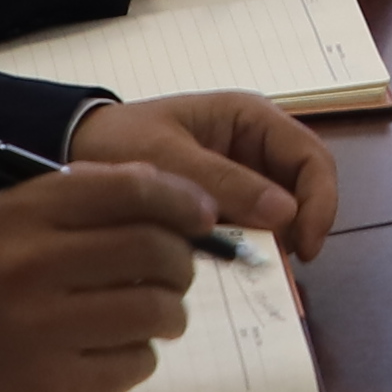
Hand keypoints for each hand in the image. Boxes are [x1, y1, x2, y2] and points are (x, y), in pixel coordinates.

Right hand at [0, 162, 220, 391]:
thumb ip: (57, 203)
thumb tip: (151, 187)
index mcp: (15, 219)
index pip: (126, 189)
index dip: (179, 198)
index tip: (202, 213)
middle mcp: (34, 268)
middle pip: (152, 249)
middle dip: (182, 261)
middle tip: (178, 272)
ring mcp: (48, 332)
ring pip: (154, 309)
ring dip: (169, 313)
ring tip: (155, 317)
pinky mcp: (59, 389)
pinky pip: (135, 362)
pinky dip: (138, 357)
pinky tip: (114, 354)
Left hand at [70, 89, 341, 258]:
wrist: (70, 151)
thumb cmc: (117, 143)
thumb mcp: (166, 160)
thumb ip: (223, 183)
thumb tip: (287, 214)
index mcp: (250, 119)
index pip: (311, 157)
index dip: (321, 201)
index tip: (306, 246)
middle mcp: (256, 146)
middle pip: (305, 187)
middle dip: (302, 226)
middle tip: (284, 267)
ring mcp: (243, 176)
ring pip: (284, 212)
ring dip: (279, 241)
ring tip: (259, 272)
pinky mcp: (225, 204)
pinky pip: (255, 226)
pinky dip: (255, 248)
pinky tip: (240, 268)